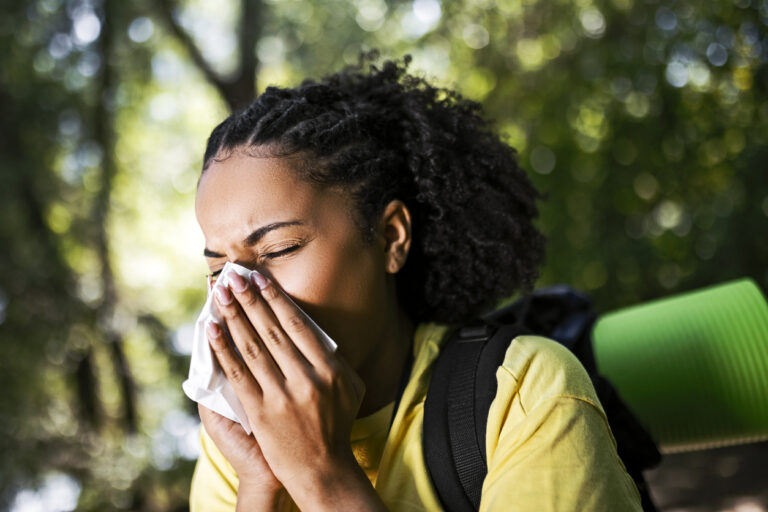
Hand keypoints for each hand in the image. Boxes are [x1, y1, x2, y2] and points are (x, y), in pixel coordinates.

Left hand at [207, 270, 383, 510]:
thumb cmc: (337, 426)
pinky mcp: (261, 412)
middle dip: (250, 299)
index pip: (298, 324)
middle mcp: (306, 378)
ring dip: (234, 316)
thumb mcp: (350, 388)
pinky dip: (223, 349)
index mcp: (330, 369)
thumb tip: (314, 331)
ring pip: (252, 346)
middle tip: (233, 276)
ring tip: (220, 294)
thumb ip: (335, 359)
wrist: (322, 470)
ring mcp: (282, 395)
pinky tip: (212, 330)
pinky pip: (237, 374)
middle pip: (272, 329)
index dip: (276, 298)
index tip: (260, 278)